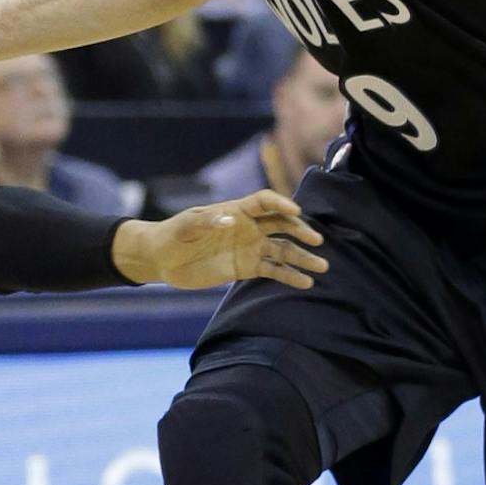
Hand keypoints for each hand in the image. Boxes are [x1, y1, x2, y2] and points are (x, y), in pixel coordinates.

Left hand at [114, 190, 327, 289]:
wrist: (163, 259)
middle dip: (300, 231)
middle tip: (317, 240)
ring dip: (302, 258)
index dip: (281, 203)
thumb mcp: (187, 226)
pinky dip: (289, 276)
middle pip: (282, 225)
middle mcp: (248, 227)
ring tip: (322, 266)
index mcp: (236, 210)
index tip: (296, 210)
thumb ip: (209, 221)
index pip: (265, 202)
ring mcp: (250, 247)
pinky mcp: (246, 268)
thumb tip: (232, 220)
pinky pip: (273, 271)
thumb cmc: (173, 234)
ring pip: (283, 250)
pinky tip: (305, 282)